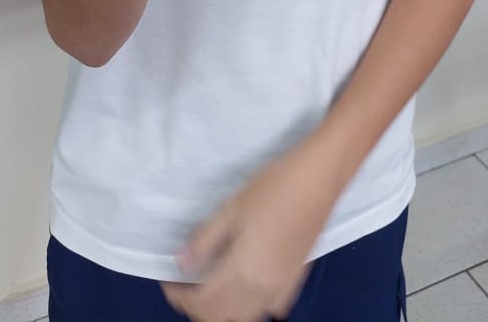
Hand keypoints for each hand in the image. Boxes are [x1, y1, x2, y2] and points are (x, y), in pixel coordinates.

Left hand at [161, 138, 332, 321]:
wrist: (318, 179)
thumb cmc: (273, 186)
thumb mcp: (232, 207)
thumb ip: (205, 239)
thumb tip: (181, 262)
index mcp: (242, 271)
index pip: (201, 302)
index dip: (179, 296)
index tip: (168, 279)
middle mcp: (262, 289)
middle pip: (220, 317)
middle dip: (196, 306)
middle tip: (184, 282)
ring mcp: (282, 288)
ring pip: (244, 318)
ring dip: (221, 310)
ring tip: (209, 285)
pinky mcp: (295, 281)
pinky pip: (268, 309)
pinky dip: (249, 307)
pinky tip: (244, 287)